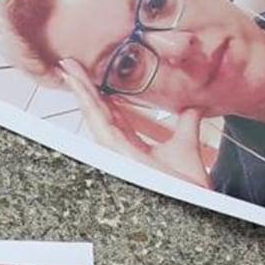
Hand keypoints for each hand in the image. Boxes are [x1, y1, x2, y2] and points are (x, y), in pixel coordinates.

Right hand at [56, 60, 210, 189]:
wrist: (196, 201)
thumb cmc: (188, 184)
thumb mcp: (187, 144)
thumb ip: (186, 122)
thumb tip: (192, 104)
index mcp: (130, 145)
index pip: (110, 113)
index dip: (98, 93)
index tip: (88, 72)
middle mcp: (119, 149)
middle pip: (96, 112)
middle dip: (82, 87)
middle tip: (68, 64)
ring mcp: (116, 153)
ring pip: (93, 116)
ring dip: (80, 92)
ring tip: (69, 70)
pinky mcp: (119, 156)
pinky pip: (101, 127)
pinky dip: (90, 106)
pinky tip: (83, 90)